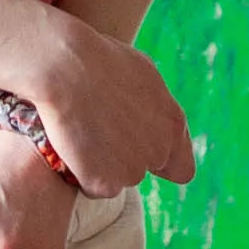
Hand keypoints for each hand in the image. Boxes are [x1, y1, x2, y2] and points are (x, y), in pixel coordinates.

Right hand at [21, 20, 194, 196]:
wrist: (66, 67)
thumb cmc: (100, 61)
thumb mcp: (144, 75)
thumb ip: (157, 106)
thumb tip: (156, 119)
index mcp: (173, 125)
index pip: (182, 170)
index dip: (162, 164)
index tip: (140, 150)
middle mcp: (158, 152)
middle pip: (142, 171)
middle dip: (124, 158)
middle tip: (99, 130)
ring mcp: (132, 171)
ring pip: (117, 179)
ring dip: (102, 165)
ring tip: (82, 131)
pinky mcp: (103, 183)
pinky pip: (92, 187)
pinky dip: (81, 173)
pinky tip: (71, 145)